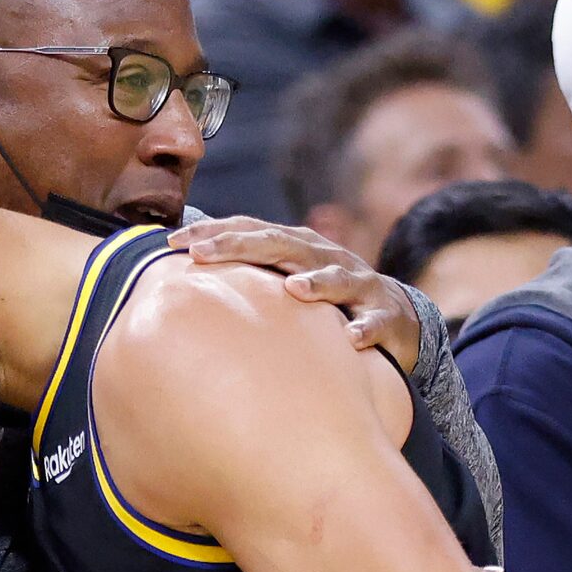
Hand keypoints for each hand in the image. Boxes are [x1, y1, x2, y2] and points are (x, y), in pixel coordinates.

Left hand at [173, 217, 422, 371]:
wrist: (397, 318)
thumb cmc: (329, 303)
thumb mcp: (290, 282)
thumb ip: (251, 278)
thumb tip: (188, 281)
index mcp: (299, 248)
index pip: (253, 232)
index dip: (215, 233)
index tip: (174, 242)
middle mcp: (326, 258)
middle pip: (283, 245)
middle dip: (242, 246)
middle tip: (203, 253)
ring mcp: (359, 284)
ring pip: (337, 278)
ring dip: (317, 282)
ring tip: (294, 289)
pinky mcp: (385, 315)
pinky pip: (375, 322)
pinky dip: (365, 329)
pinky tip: (352, 339)